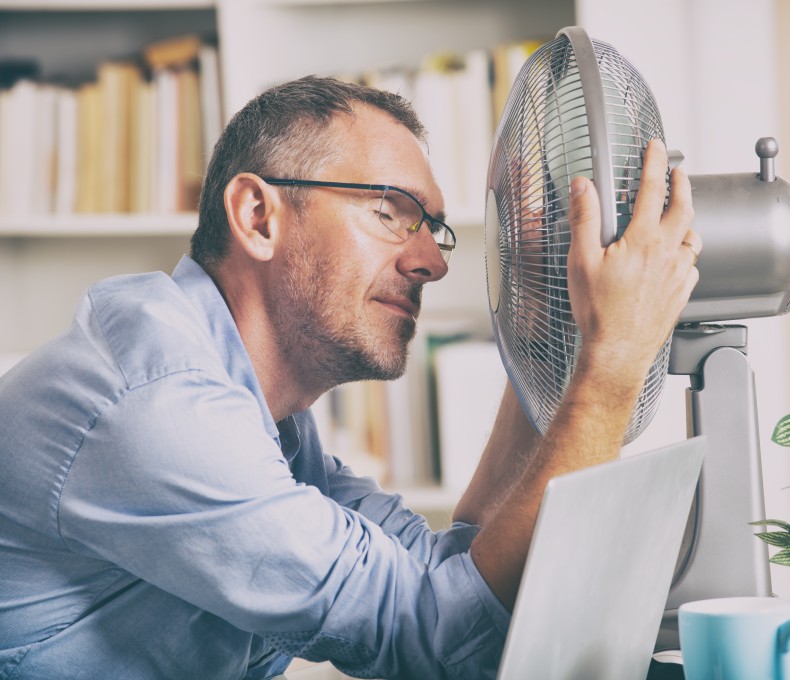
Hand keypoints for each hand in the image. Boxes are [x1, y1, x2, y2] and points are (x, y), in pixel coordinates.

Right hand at [566, 139, 699, 383]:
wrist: (617, 351)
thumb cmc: (598, 311)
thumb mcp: (581, 260)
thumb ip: (584, 219)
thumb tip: (583, 187)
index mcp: (643, 240)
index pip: (652, 189)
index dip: (655, 162)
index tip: (656, 147)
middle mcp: (667, 253)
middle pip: (684, 208)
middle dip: (682, 184)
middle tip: (678, 173)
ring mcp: (678, 274)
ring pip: (692, 238)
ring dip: (686, 221)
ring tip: (677, 217)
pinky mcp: (681, 294)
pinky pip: (692, 266)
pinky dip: (686, 254)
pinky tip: (677, 258)